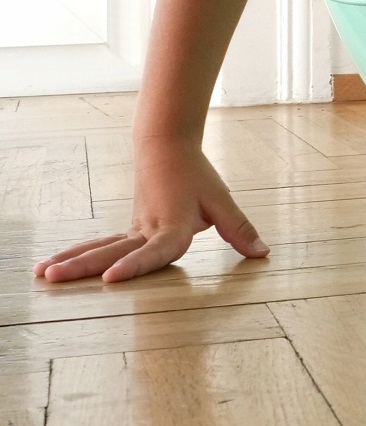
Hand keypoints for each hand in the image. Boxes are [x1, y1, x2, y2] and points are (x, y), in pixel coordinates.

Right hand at [33, 138, 269, 283]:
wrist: (167, 147)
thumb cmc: (197, 177)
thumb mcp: (222, 202)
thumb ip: (239, 230)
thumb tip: (263, 254)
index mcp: (174, 226)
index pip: (156, 250)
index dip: (136, 264)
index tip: (111, 277)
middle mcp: (148, 230)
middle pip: (114, 250)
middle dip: (85, 267)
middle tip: (55, 278)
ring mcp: (133, 230)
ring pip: (100, 247)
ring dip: (72, 261)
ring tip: (42, 274)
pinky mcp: (127, 230)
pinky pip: (99, 245)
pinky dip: (76, 255)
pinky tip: (51, 266)